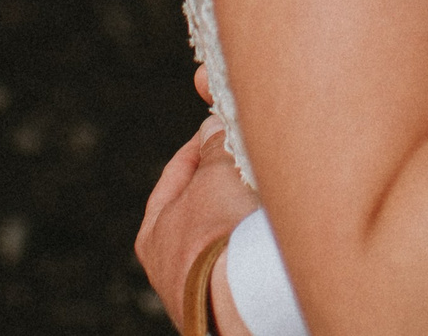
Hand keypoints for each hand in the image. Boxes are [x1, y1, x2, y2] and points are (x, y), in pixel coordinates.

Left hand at [137, 77, 261, 333]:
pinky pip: (244, 258)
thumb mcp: (214, 176)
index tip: (222, 127)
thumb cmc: (218, 236)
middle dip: (227, 180)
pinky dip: (257, 240)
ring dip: (244, 211)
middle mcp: (171, 266)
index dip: (202, 146)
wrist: (243, 301)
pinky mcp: (229, 301)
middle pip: (202, 206)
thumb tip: (211, 127)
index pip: (177, 173)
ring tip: (268, 191)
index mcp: (153, 234)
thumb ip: (212, 147)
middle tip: (250, 157)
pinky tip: (274, 229)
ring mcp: (201, 287)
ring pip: (225, 234)